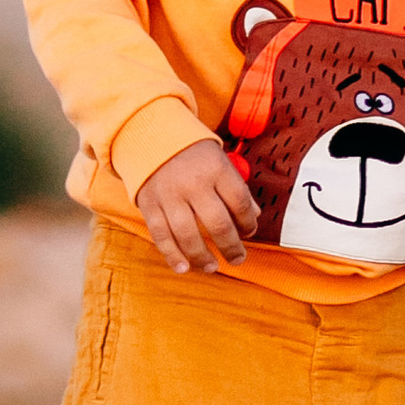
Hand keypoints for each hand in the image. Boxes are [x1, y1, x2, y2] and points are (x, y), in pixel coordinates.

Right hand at [134, 137, 259, 274]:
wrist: (151, 136)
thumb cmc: (193, 154)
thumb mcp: (220, 161)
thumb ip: (236, 188)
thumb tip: (255, 216)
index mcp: (215, 169)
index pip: (239, 202)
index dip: (248, 223)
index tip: (249, 232)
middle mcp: (193, 183)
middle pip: (218, 223)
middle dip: (231, 247)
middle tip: (238, 259)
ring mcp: (170, 196)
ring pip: (188, 235)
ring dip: (202, 257)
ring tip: (213, 267)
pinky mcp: (150, 205)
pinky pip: (161, 235)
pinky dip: (172, 255)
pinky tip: (183, 267)